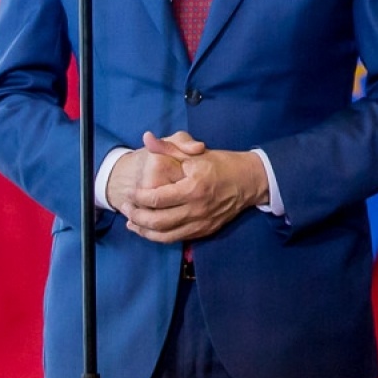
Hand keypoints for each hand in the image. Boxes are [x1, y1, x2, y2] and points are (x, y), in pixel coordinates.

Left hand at [119, 132, 268, 243]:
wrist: (250, 180)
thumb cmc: (222, 164)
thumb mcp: (194, 153)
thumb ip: (168, 147)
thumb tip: (146, 138)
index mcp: (193, 188)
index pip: (157, 199)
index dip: (139, 197)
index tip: (131, 192)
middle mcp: (197, 209)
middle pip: (157, 221)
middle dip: (137, 217)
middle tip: (127, 208)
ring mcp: (201, 223)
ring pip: (165, 235)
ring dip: (144, 231)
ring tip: (132, 222)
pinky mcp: (205, 231)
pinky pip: (177, 239)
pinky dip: (159, 237)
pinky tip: (149, 230)